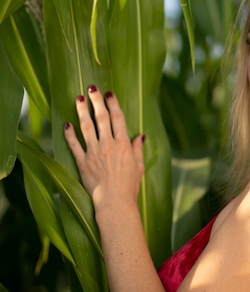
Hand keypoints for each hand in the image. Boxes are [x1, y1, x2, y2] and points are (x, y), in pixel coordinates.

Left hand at [64, 85, 144, 211]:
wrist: (114, 202)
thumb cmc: (129, 186)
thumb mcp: (139, 166)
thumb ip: (137, 149)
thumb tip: (140, 137)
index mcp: (123, 144)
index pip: (117, 118)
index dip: (113, 104)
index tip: (109, 94)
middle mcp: (108, 144)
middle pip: (101, 118)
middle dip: (96, 101)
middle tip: (92, 88)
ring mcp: (94, 152)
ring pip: (86, 127)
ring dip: (81, 112)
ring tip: (78, 99)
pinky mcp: (82, 162)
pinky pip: (74, 145)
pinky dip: (69, 135)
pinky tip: (67, 124)